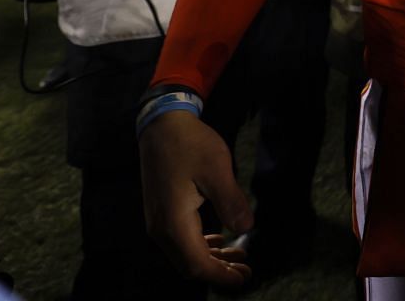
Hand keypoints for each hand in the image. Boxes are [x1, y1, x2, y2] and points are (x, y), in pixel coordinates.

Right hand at [139, 110, 253, 288]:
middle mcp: (160, 228)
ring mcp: (158, 220)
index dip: (220, 276)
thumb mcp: (217, 170)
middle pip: (189, 264)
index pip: (196, 264)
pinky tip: (217, 240)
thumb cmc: (191, 144)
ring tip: (238, 256)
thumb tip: (246, 228)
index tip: (244, 278)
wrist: (162, 125)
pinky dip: (200, 245)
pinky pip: (180, 240)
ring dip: (211, 259)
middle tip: (246, 270)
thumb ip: (231, 201)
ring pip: (184, 253)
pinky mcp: (160, 211)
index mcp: (173, 222)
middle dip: (218, 271)